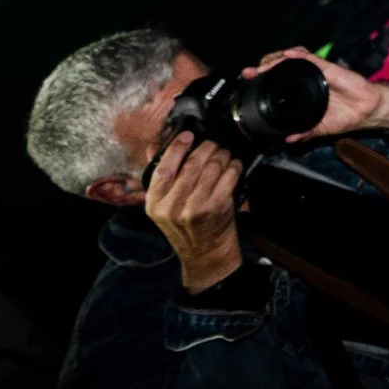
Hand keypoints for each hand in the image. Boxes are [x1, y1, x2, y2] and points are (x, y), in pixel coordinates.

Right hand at [144, 132, 244, 292]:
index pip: (163, 170)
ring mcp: (195, 209)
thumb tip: (154, 146)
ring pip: (211, 168)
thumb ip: (159, 177)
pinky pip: (228, 177)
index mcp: (154, 204)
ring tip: (223, 154)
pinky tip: (233, 165)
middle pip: (191, 165)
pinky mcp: (217, 208)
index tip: (187, 135)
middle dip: (205, 148)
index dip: (176, 149)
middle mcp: (172, 207)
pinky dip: (233, 166)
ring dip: (221, 155)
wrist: (204, 253)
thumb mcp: (163, 206)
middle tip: (212, 144)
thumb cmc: (184, 225)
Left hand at [239, 47, 388, 141]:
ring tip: (263, 66)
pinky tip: (288, 56)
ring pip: (292, 59)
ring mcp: (317, 71)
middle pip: (281, 66)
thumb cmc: (346, 115)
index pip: (280, 80)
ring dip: (276, 60)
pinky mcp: (328, 68)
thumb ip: (304, 131)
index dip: (264, 79)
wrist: (366, 110)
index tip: (249, 80)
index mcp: (303, 91)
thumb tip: (287, 139)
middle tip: (249, 73)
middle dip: (264, 67)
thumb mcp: (320, 128)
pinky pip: (311, 59)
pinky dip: (298, 56)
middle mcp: (307, 78)